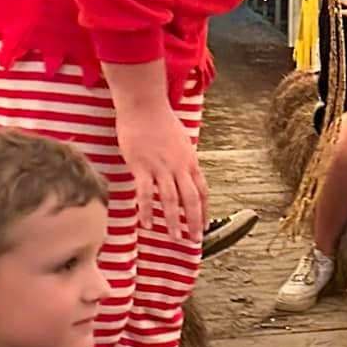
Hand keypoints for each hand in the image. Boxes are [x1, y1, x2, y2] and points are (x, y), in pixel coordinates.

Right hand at [115, 106, 207, 242]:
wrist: (144, 105)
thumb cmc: (160, 121)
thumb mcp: (180, 141)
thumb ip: (182, 159)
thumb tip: (183, 173)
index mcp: (190, 160)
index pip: (202, 190)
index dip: (204, 210)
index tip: (204, 226)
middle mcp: (179, 166)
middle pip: (191, 199)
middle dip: (194, 222)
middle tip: (194, 240)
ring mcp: (161, 167)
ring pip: (170, 200)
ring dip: (174, 221)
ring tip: (175, 238)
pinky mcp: (142, 166)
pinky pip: (145, 193)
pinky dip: (147, 211)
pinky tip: (148, 225)